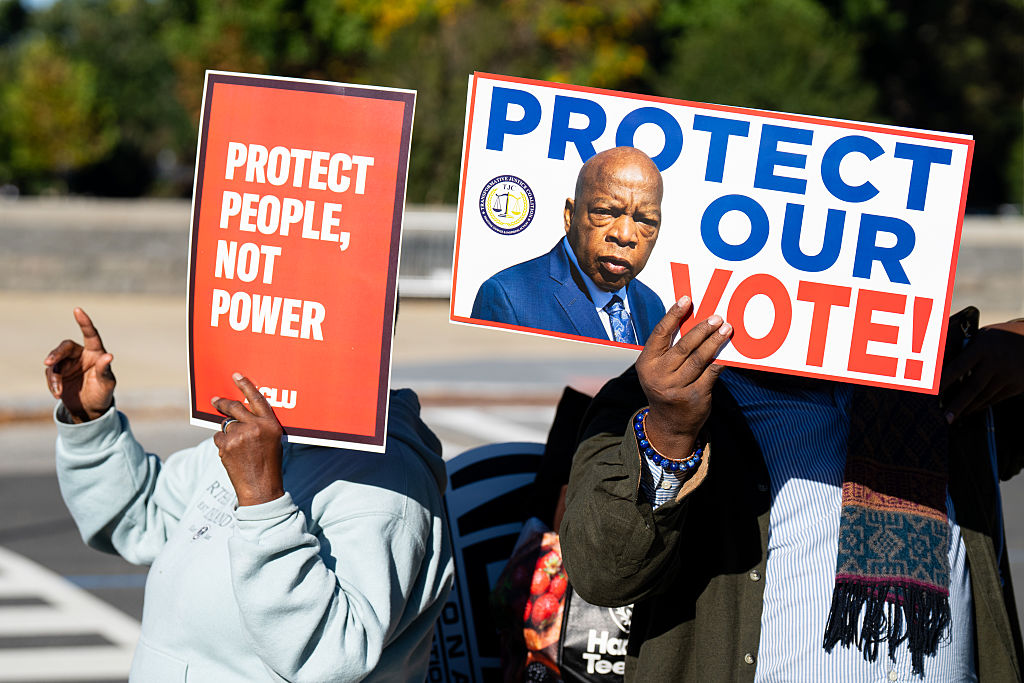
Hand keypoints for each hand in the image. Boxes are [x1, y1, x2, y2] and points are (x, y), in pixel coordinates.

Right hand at [43, 308, 115, 422]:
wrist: (90, 410)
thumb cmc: (103, 393)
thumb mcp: (107, 384)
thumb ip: (105, 370)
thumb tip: (109, 355)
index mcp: (96, 353)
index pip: (91, 335)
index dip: (84, 322)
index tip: (77, 310)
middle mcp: (80, 355)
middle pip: (65, 347)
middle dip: (56, 353)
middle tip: (48, 363)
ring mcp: (67, 364)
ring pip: (54, 363)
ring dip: (54, 377)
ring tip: (58, 391)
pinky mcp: (58, 373)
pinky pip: (50, 374)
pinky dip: (53, 385)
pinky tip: (58, 394)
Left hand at [212, 373, 284, 506]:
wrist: (260, 488)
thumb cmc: (269, 464)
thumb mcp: (273, 440)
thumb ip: (260, 425)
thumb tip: (240, 414)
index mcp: (270, 424)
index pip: (257, 398)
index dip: (245, 385)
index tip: (236, 376)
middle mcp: (255, 427)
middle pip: (234, 407)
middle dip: (223, 403)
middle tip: (215, 400)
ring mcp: (239, 436)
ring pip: (225, 425)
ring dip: (227, 432)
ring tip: (237, 447)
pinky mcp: (225, 446)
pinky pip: (218, 437)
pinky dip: (222, 443)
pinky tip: (231, 454)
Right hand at [636, 296, 732, 458]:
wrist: (669, 425)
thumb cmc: (665, 387)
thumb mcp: (657, 369)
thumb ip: (669, 349)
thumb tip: (694, 321)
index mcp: (646, 363)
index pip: (660, 334)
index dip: (674, 315)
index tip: (687, 300)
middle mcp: (659, 375)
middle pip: (683, 346)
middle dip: (702, 329)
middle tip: (716, 317)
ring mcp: (676, 388)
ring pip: (699, 358)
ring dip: (715, 342)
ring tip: (727, 329)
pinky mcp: (695, 396)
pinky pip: (711, 372)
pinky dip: (721, 360)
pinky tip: (730, 351)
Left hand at [940, 319, 1023, 422]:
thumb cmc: (999, 337)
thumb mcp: (980, 336)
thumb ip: (962, 350)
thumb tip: (937, 363)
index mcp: (982, 347)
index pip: (958, 367)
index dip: (943, 382)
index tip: (932, 393)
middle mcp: (995, 362)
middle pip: (972, 388)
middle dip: (957, 405)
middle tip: (944, 418)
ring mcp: (1008, 375)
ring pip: (984, 396)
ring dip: (968, 408)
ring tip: (953, 416)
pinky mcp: (1018, 385)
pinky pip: (996, 399)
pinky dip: (982, 405)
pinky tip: (971, 409)